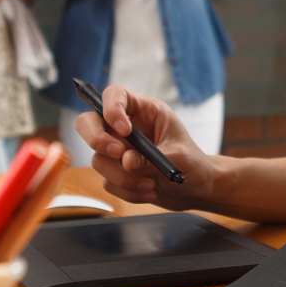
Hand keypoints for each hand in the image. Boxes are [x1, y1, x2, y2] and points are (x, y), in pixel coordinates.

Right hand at [77, 84, 219, 209]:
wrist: (196, 189)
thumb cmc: (193, 163)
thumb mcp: (178, 157)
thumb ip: (151, 158)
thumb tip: (126, 162)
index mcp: (144, 111)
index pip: (115, 95)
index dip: (111, 108)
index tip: (124, 130)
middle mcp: (126, 128)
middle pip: (88, 122)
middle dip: (97, 139)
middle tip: (118, 154)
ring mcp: (118, 151)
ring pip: (99, 159)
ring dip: (123, 176)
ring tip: (150, 184)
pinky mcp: (116, 173)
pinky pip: (108, 182)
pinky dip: (127, 190)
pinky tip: (149, 191)